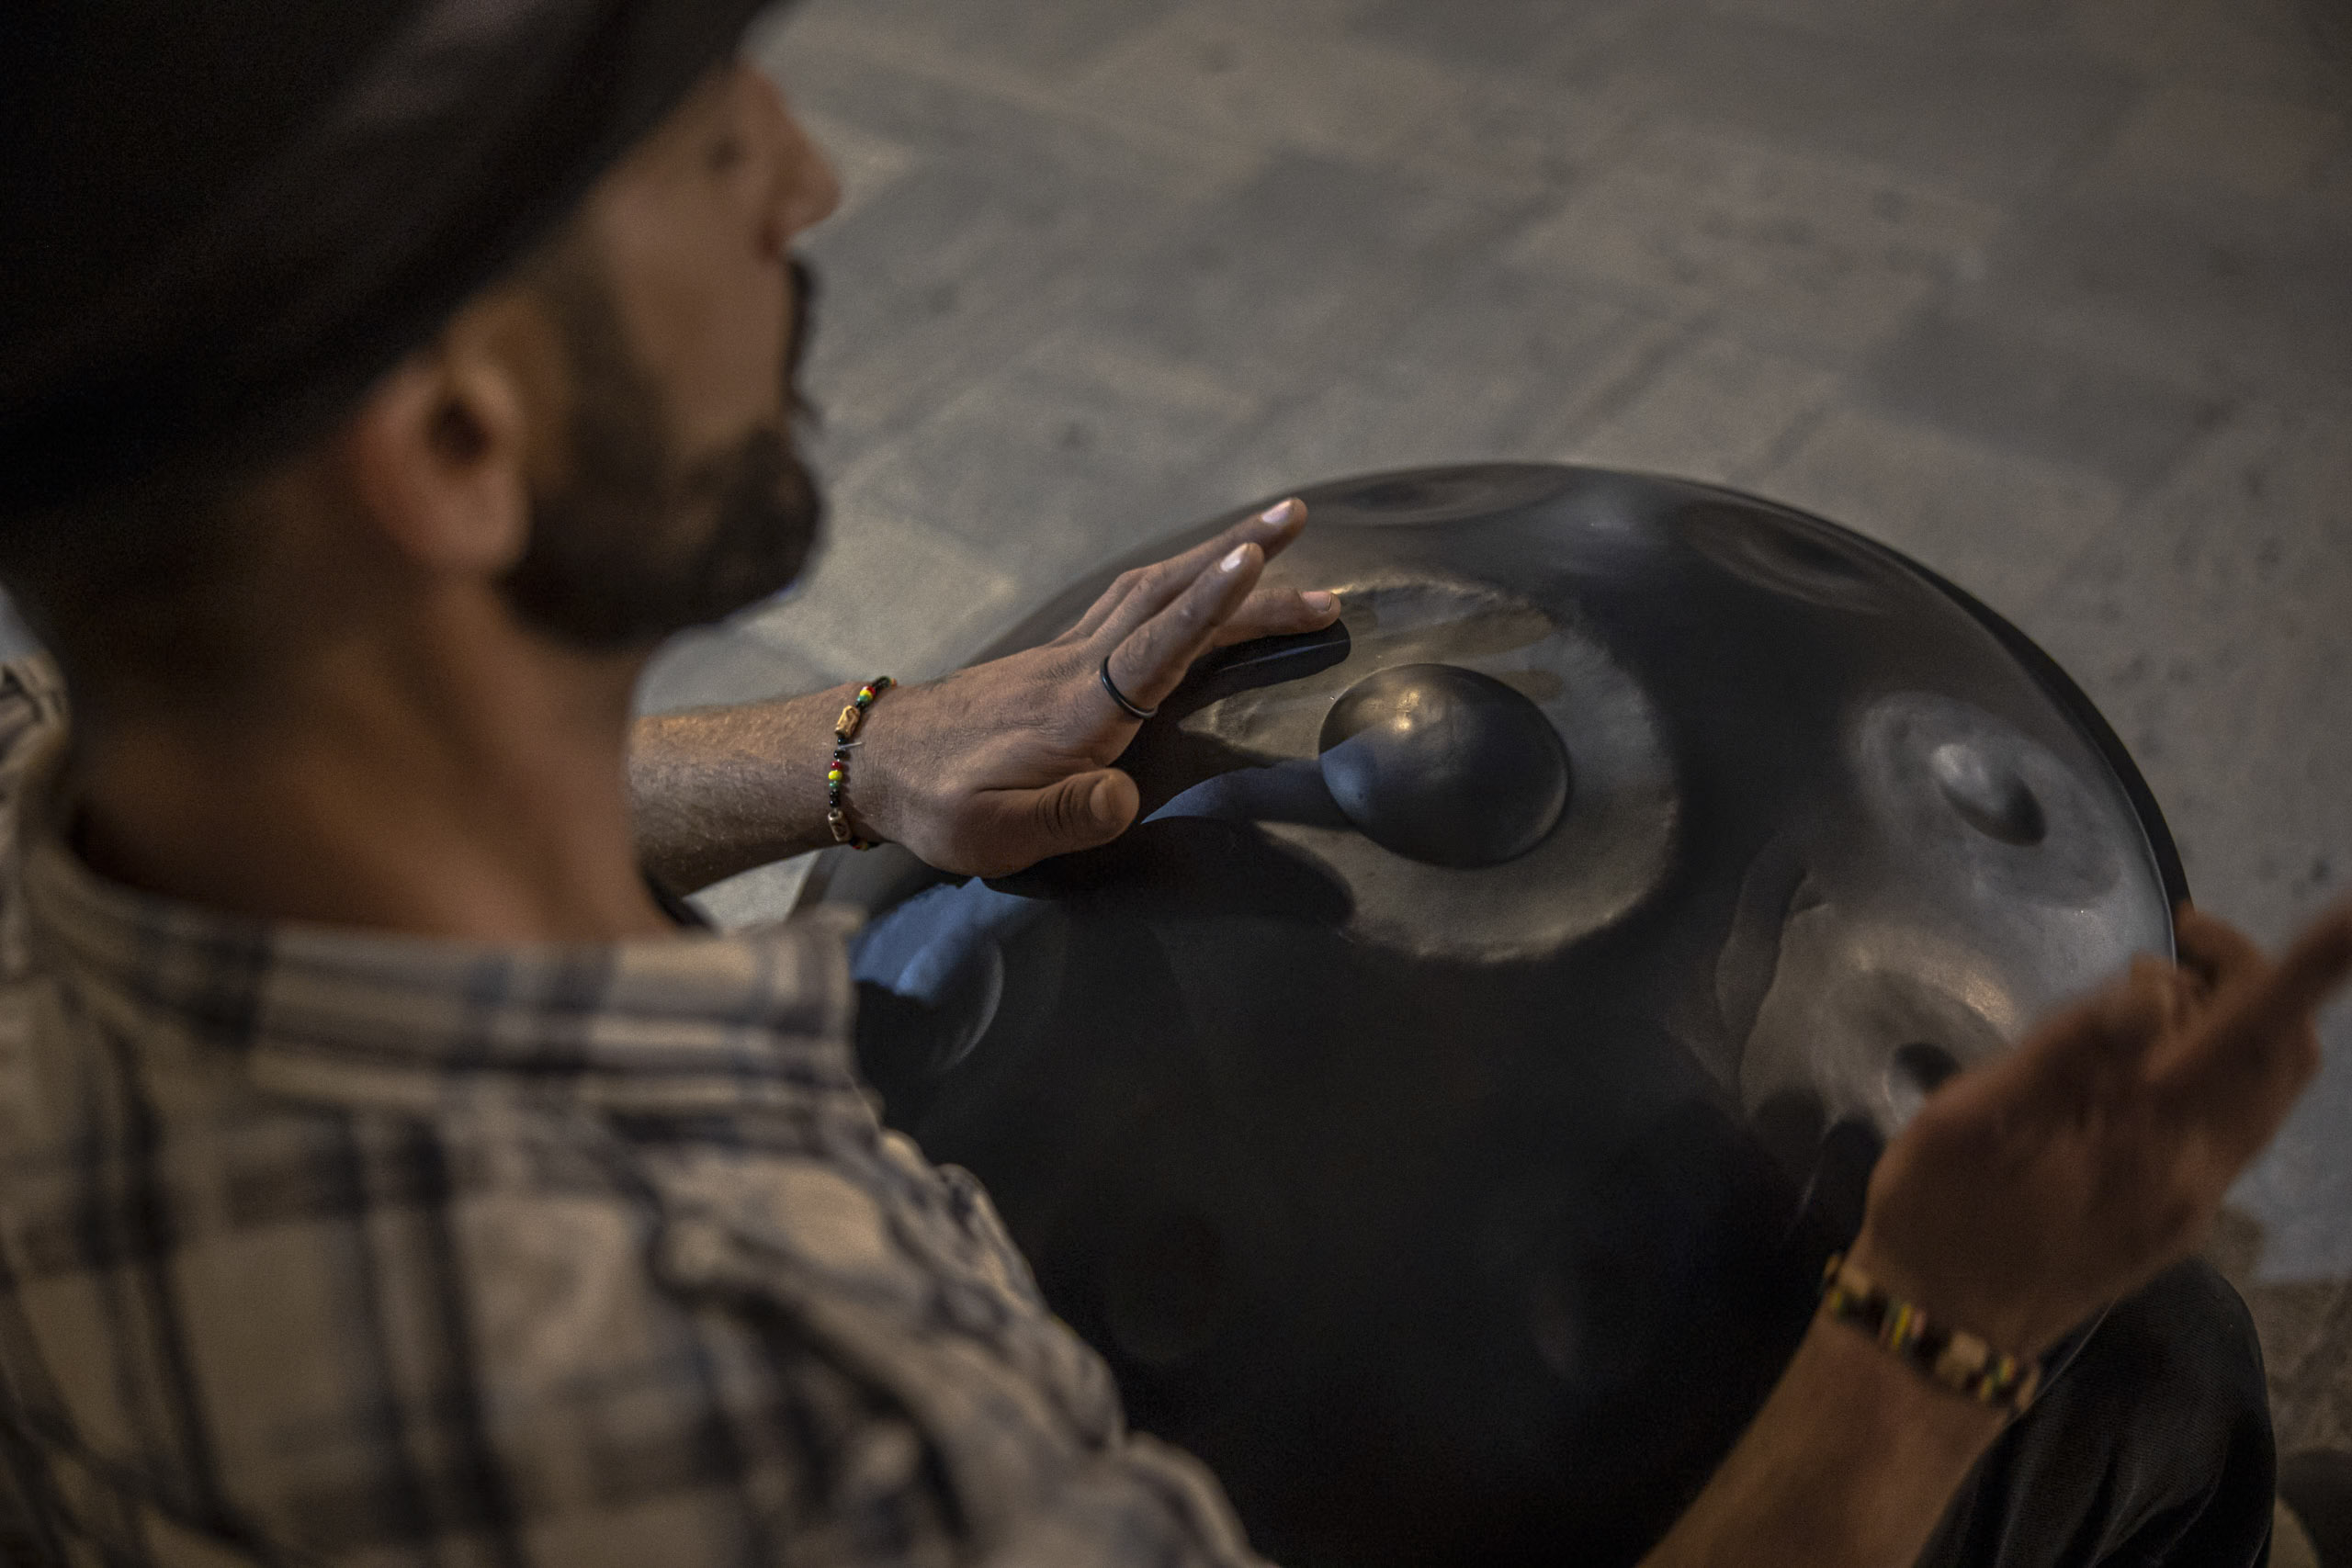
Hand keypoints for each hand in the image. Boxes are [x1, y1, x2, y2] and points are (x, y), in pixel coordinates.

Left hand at [856, 499, 1339, 877]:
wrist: (875, 760)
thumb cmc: (938, 805)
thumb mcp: (995, 833)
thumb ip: (1064, 817)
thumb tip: (1123, 799)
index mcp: (1076, 712)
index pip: (1153, 650)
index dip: (1206, 607)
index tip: (1254, 562)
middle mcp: (1078, 667)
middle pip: (1167, 595)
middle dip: (1239, 555)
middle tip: (1300, 518)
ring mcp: (1068, 652)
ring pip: (1152, 586)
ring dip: (1216, 554)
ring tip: (1277, 532)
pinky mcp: (1062, 654)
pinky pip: (1133, 599)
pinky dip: (1180, 575)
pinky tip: (1204, 568)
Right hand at [1848, 900, 2351, 1357]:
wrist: (1943, 1326)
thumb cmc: (1938, 1212)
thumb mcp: (1969, 1121)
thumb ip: (2066, 1052)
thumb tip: (2151, 990)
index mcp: (2147, 1142)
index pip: (2252, 1037)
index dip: (2303, 971)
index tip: (2347, 914)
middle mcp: (2199, 1172)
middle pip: (2283, 1055)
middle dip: (2251, 975)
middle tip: (2174, 936)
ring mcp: (2199, 1196)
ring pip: (2268, 1087)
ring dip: (2238, 1017)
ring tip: (2150, 991)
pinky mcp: (2184, 1209)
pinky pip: (2234, 1116)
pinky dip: (2215, 1060)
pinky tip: (2137, 1059)